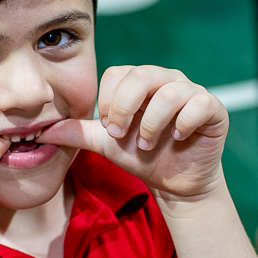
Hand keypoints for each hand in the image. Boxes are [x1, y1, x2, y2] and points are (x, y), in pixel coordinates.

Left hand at [38, 65, 227, 202]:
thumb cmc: (142, 157)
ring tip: (146, 145)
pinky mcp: (213, 108)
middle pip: (141, 75)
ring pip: (169, 92)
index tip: (107, 129)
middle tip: (120, 135)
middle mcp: (166, 79)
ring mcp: (192, 91)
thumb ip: (78, 133)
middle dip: (124, 109)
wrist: (176, 183)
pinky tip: (176, 139)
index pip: (117, 73)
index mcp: (140, 82)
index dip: (108, 102)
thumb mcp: (106, 145)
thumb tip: (44, 131)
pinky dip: (183, 123)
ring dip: (151, 124)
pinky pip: (198, 103)